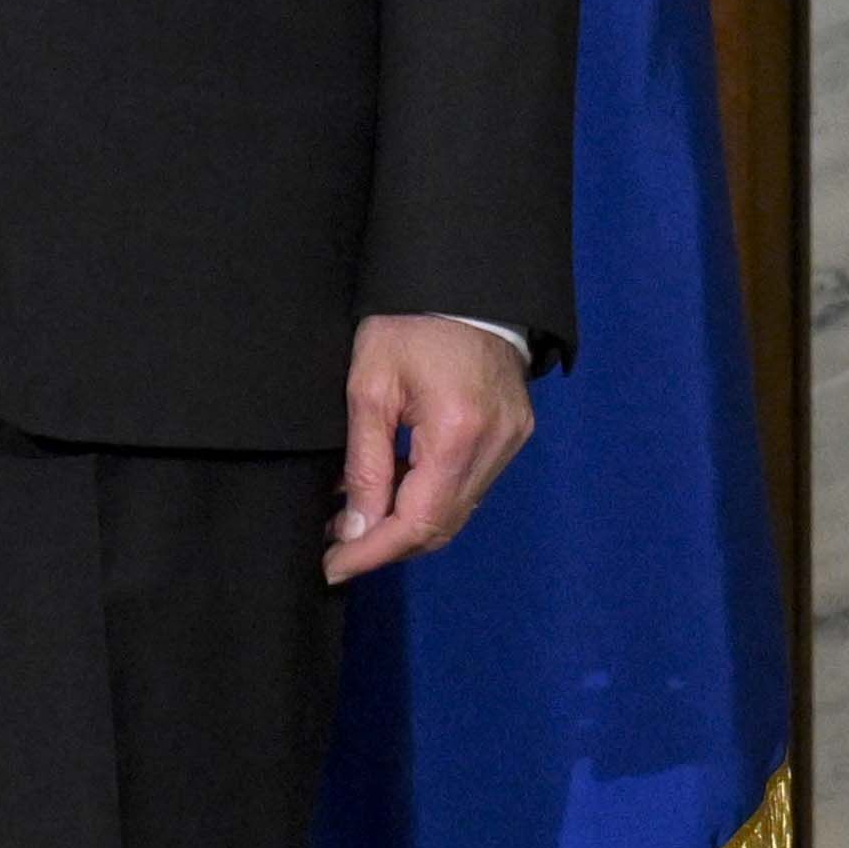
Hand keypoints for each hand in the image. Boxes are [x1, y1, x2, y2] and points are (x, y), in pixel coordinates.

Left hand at [329, 316, 530, 577]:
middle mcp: (495, 446)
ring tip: (356, 518)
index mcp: (458, 433)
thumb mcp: (369, 388)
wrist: (463, 280)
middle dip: (388, 544)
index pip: (419, 521)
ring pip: (458, 510)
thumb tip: (357, 529)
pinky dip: (431, 497)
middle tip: (337, 545)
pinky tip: (394, 489)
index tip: (334, 566)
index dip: (374, 552)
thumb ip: (366, 464)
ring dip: (408, 523)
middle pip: (443, 525)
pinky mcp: (514, 432)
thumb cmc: (407, 322)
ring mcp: (511, 441)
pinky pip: (471, 485)